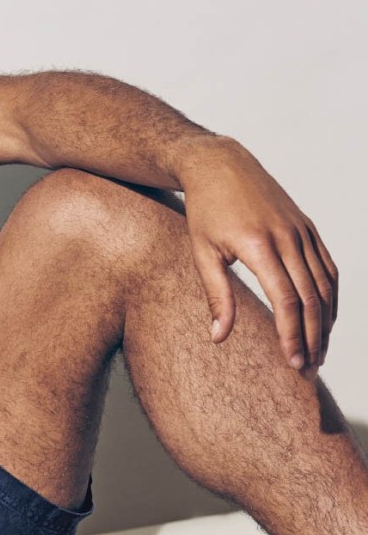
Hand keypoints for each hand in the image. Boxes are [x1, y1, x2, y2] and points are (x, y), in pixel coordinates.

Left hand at [180, 138, 337, 375]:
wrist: (222, 165)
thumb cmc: (206, 211)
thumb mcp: (202, 253)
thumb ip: (216, 296)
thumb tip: (219, 338)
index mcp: (259, 245)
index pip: (287, 299)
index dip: (293, 333)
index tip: (293, 361)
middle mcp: (288, 237)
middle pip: (312, 297)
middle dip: (313, 337)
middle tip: (308, 368)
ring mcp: (302, 231)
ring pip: (326, 285)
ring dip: (326, 322)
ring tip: (319, 353)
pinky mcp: (308, 228)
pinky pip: (328, 267)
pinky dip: (331, 296)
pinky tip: (326, 320)